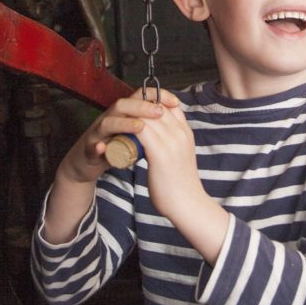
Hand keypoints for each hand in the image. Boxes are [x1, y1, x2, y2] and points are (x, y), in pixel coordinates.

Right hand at [56, 88, 179, 184]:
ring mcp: (98, 133)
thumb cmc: (113, 147)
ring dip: (123, 123)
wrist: (87, 163)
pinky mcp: (89, 149)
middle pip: (123, 105)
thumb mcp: (134, 134)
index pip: (139, 97)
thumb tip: (173, 116)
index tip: (174, 102)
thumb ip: (149, 126)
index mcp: (123, 114)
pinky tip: (104, 147)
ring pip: (107, 122)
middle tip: (159, 112)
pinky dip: (98, 146)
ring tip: (139, 127)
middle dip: (141, 106)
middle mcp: (110, 118)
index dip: (156, 96)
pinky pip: (92, 146)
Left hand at [135, 95, 230, 265]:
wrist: (188, 204)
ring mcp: (172, 141)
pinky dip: (128, 128)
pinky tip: (118, 134)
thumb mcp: (181, 154)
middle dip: (137, 106)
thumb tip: (160, 136)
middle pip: (156, 105)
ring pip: (146, 115)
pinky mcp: (160, 153)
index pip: (170, 103)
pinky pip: (140, 130)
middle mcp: (180, 132)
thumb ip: (173, 141)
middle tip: (121, 114)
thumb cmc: (181, 183)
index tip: (137, 109)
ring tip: (117, 124)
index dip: (153, 101)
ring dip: (130, 116)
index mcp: (186, 131)